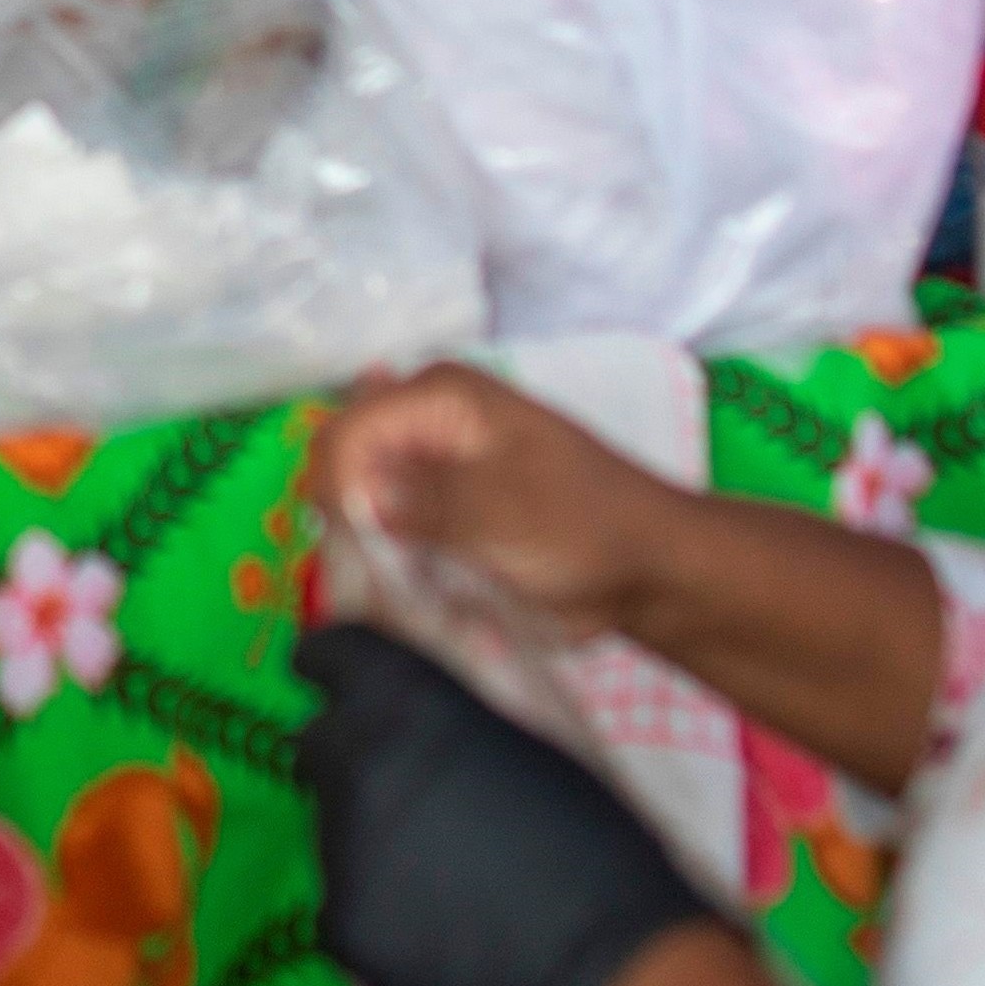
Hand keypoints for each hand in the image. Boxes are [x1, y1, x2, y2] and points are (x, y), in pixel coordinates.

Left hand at [292, 619, 719, 985]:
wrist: (610, 968)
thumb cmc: (597, 845)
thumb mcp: (527, 746)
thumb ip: (450, 723)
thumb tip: (410, 717)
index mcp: (411, 701)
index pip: (331, 652)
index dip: (331, 664)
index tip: (328, 673)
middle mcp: (360, 763)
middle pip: (318, 744)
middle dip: (350, 756)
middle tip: (405, 791)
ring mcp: (341, 849)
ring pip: (332, 826)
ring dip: (370, 836)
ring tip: (447, 873)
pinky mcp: (342, 924)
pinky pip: (343, 900)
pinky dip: (378, 907)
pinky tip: (440, 926)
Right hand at [311, 364, 680, 638]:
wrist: (644, 568)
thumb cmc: (583, 526)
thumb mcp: (502, 510)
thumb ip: (423, 502)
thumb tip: (359, 500)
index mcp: (437, 396)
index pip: (342, 435)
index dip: (340, 494)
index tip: (369, 549)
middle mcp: (420, 424)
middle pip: (340, 470)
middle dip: (353, 525)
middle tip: (394, 573)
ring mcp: (426, 471)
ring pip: (356, 512)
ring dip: (374, 555)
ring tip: (417, 585)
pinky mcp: (435, 515)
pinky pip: (386, 540)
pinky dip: (394, 569)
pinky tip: (423, 589)